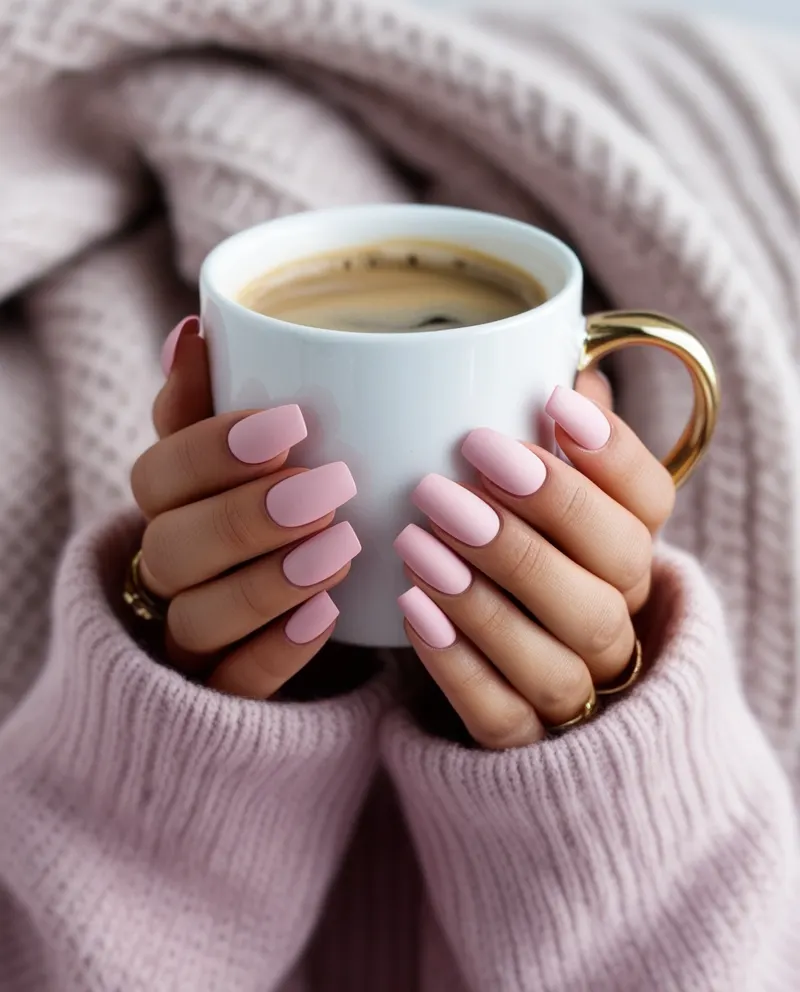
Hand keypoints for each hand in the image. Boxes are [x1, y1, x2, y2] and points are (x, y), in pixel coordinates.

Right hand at [130, 316, 360, 697]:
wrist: (294, 613)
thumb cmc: (276, 507)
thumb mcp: (253, 453)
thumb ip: (220, 401)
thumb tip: (195, 329)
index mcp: (170, 500)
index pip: (161, 473)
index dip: (213, 450)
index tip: (291, 424)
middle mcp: (168, 566)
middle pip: (171, 546)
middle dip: (246, 516)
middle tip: (327, 489)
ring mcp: (189, 634)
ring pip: (195, 618)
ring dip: (264, 582)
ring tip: (340, 551)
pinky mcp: (220, 692)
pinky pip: (231, 683)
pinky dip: (276, 650)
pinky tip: (328, 616)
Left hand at [394, 370, 674, 748]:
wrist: (497, 677)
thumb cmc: (511, 559)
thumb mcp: (530, 498)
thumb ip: (547, 439)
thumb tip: (554, 364)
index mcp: (626, 550)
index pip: (648, 502)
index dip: (611, 453)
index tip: (552, 402)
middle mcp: (619, 618)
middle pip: (612, 575)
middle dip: (540, 517)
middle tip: (461, 469)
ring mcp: (578, 687)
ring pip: (559, 652)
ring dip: (488, 594)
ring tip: (419, 539)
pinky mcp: (527, 740)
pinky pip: (503, 714)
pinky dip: (458, 665)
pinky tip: (412, 609)